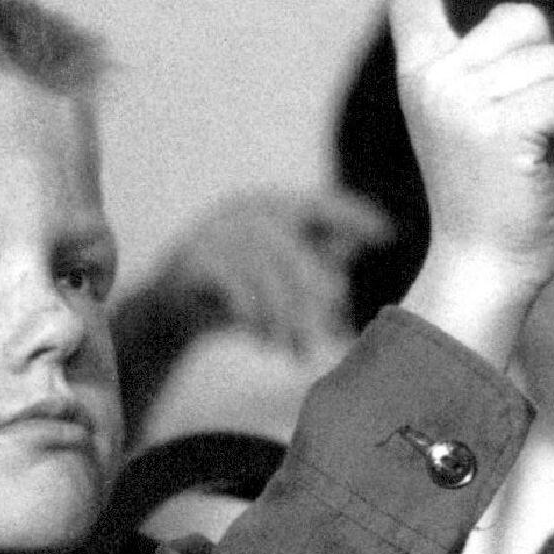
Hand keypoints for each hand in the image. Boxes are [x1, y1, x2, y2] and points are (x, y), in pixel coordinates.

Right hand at [152, 185, 392, 356]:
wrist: (167, 314)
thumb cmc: (236, 293)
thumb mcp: (280, 279)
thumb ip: (315, 261)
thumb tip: (357, 249)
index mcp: (267, 207)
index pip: (319, 203)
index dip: (353, 215)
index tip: (385, 233)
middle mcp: (243, 211)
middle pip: (296, 252)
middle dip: (316, 299)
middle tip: (329, 335)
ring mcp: (215, 232)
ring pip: (268, 277)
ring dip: (286, 320)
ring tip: (295, 350)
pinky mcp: (194, 260)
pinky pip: (238, 292)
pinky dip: (255, 320)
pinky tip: (263, 340)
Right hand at [386, 0, 553, 360]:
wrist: (483, 265)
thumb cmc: (494, 196)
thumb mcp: (484, 119)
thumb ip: (497, 70)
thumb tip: (531, 29)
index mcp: (420, 74)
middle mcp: (432, 81)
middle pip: (528, 27)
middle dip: (542, 75)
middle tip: (515, 138)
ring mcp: (461, 105)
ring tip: (525, 155)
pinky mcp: (499, 130)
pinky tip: (537, 166)